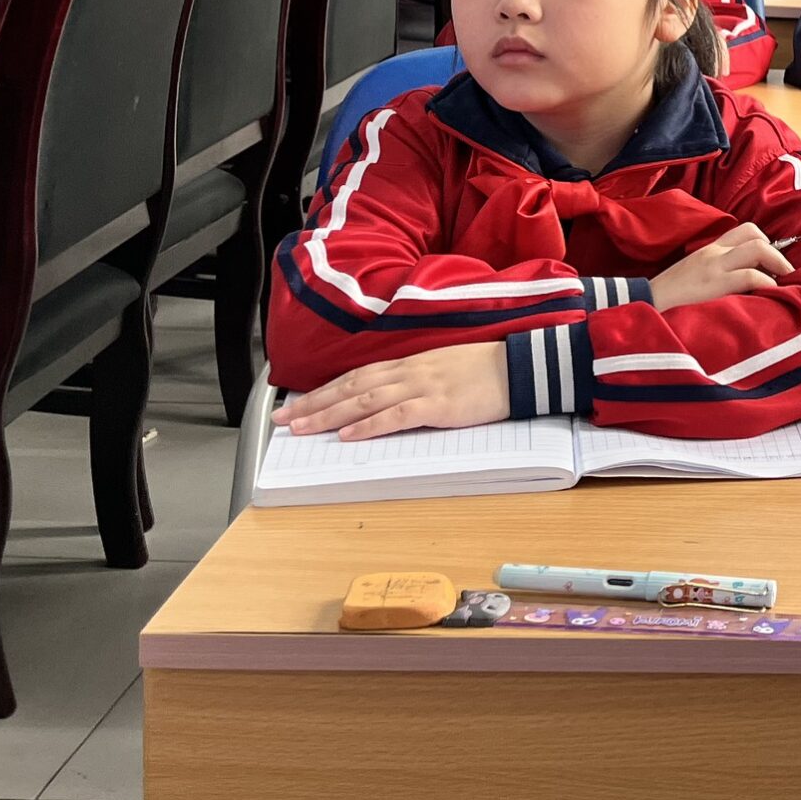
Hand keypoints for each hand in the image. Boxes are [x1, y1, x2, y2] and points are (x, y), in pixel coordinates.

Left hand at [273, 341, 507, 440]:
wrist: (517, 368)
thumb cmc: (484, 371)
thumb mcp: (442, 369)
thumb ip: (413, 380)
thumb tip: (384, 398)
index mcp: (408, 364)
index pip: (356, 377)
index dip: (323, 391)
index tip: (296, 404)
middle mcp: (408, 372)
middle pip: (351, 387)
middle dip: (314, 404)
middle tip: (283, 420)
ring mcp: (422, 386)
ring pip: (365, 400)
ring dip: (331, 415)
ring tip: (303, 428)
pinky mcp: (438, 404)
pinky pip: (397, 415)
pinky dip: (370, 425)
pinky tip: (349, 435)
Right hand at [650, 221, 793, 308]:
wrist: (642, 305)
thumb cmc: (668, 298)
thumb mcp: (693, 276)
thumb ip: (716, 272)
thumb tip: (747, 281)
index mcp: (709, 250)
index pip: (744, 230)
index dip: (765, 242)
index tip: (773, 262)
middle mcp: (713, 252)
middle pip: (755, 234)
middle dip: (777, 251)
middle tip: (785, 273)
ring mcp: (714, 266)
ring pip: (758, 248)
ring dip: (778, 263)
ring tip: (786, 282)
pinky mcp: (715, 284)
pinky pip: (750, 275)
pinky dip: (767, 282)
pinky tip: (771, 293)